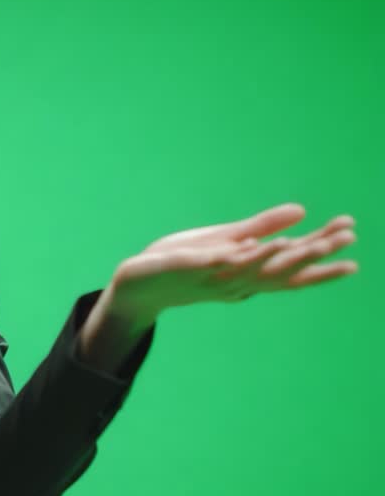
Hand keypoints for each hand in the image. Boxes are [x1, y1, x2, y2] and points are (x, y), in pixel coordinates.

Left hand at [109, 203, 357, 318]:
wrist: (140, 284)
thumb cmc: (185, 263)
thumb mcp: (228, 241)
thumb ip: (262, 227)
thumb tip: (302, 211)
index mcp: (248, 274)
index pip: (292, 270)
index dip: (323, 263)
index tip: (354, 252)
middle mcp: (237, 282)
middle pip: (283, 270)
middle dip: (316, 254)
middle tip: (348, 238)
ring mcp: (216, 278)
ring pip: (257, 269)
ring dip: (286, 255)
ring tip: (316, 241)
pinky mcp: (192, 268)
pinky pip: (221, 264)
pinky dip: (241, 256)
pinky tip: (259, 243)